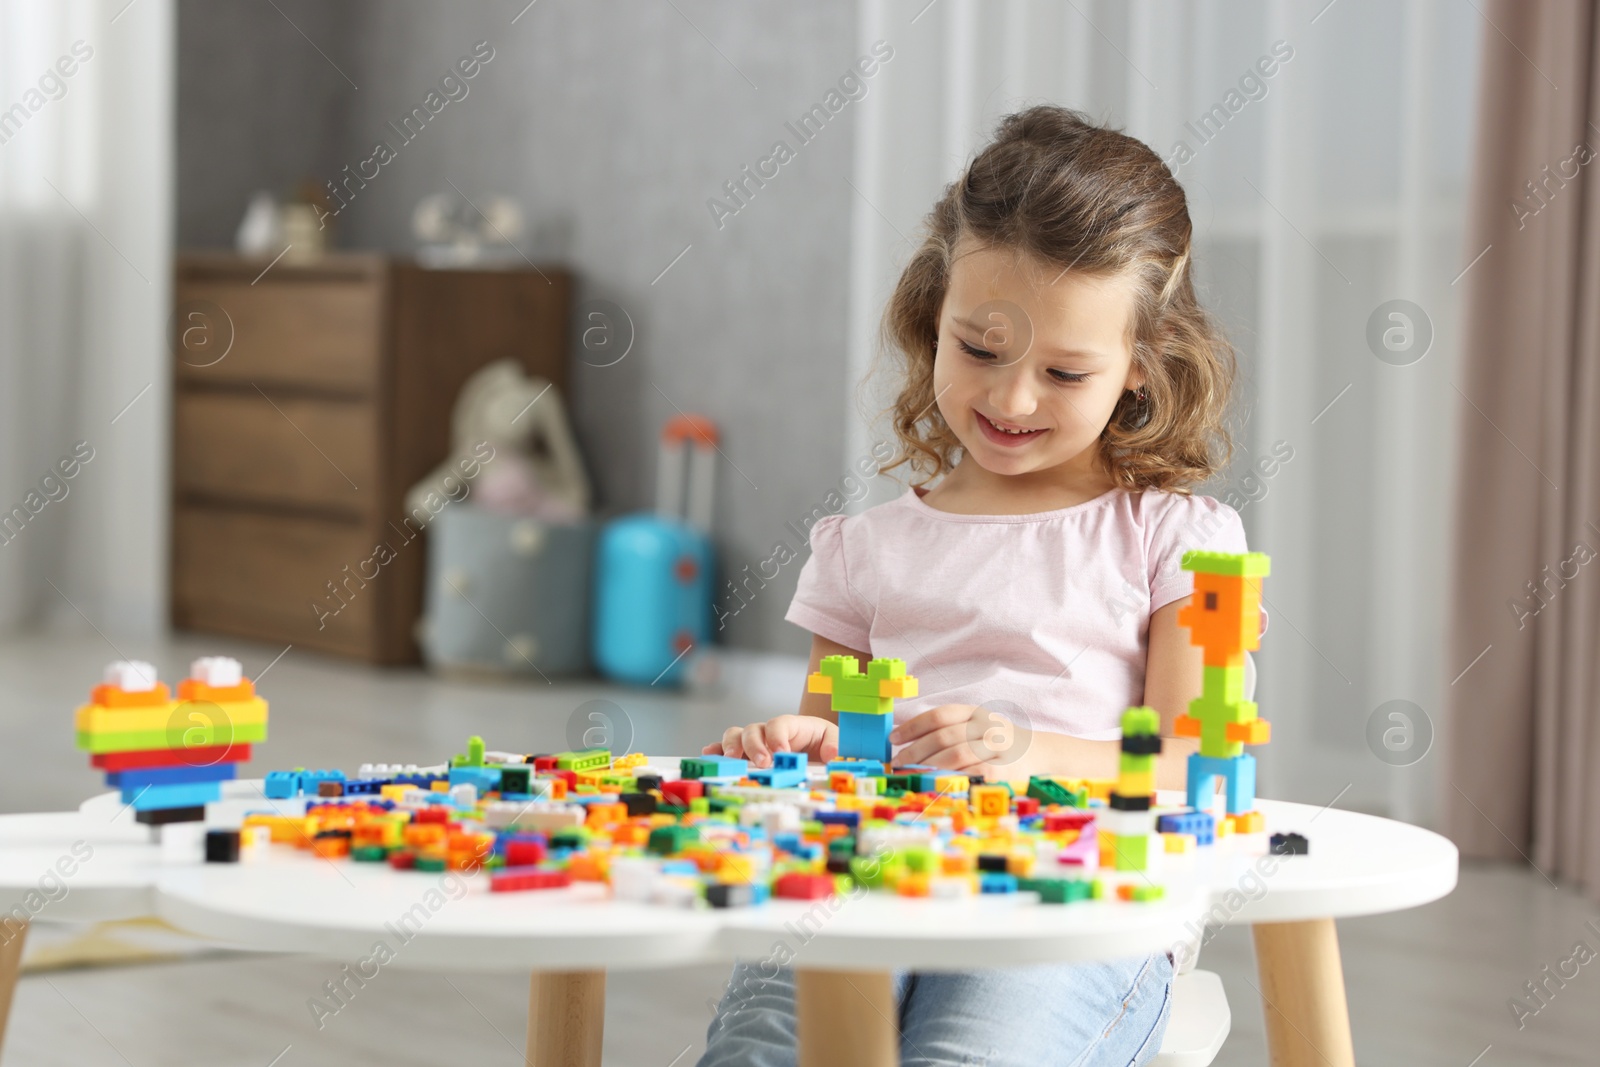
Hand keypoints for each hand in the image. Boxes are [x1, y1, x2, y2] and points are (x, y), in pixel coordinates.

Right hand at [702, 715, 837, 767]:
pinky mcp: (745, 754)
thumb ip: (834, 744)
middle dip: (755, 746)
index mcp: (791, 725)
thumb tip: (830, 754)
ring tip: (733, 760)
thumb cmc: (823, 742)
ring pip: (736, 736)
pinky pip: (726, 748)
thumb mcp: (834, 739)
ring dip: (732, 746)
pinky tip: (709, 755)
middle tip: (762, 763)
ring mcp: (754, 742)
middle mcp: (768, 731)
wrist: (817, 749)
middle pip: (754, 730)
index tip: (781, 753)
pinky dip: (716, 750)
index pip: (779, 724)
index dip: (777, 737)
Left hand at [890, 703, 1035, 778]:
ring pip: (956, 755)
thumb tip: (903, 743)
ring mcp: (998, 747)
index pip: (940, 715)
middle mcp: (988, 726)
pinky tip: (937, 783)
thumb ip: (947, 732)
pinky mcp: (1005, 770)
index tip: (893, 739)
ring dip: (929, 766)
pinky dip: (953, 778)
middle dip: (916, 751)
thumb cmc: (997, 744)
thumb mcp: (976, 728)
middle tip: (898, 763)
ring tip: (912, 775)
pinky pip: (973, 774)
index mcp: (976, 713)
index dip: (913, 726)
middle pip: (944, 736)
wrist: (1040, 753)